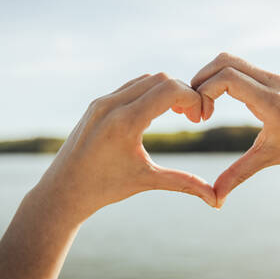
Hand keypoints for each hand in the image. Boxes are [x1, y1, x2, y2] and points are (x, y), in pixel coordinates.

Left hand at [35, 73, 216, 222]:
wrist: (63, 191)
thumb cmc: (105, 188)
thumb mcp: (147, 181)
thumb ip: (184, 183)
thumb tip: (216, 200)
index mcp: (125, 122)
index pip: (170, 89)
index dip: (193, 99)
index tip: (200, 118)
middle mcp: (112, 105)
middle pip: (161, 78)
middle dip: (183, 93)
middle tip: (191, 117)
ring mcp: (102, 102)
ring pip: (145, 79)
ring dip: (166, 90)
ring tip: (176, 114)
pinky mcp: (97, 103)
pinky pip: (130, 86)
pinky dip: (149, 92)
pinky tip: (155, 112)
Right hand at [191, 53, 279, 207]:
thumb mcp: (268, 158)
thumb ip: (239, 174)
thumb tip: (216, 199)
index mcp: (270, 101)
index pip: (228, 78)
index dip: (206, 91)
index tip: (202, 116)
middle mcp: (270, 82)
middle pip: (224, 62)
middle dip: (201, 80)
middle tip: (196, 106)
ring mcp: (271, 76)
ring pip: (230, 60)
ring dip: (210, 76)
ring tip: (203, 101)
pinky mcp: (270, 76)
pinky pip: (239, 66)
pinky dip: (221, 76)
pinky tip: (217, 97)